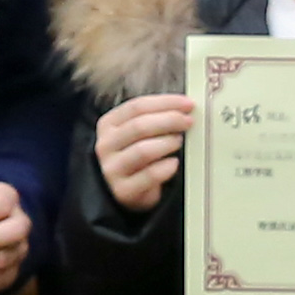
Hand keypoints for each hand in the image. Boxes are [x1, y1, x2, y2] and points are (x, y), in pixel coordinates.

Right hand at [94, 94, 194, 211]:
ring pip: (144, 150)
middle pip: (140, 125)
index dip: (165, 102)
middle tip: (188, 121)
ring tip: (179, 141)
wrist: (122, 192)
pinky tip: (174, 163)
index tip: (187, 104)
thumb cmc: (135, 157)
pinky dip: (166, 167)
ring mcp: (112, 169)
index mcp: (108, 124)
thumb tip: (184, 107)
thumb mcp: (136, 133)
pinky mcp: (123, 190)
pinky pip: (150, 175)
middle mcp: (106, 145)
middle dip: (170, 120)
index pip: (137, 106)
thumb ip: (154, 118)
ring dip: (167, 142)